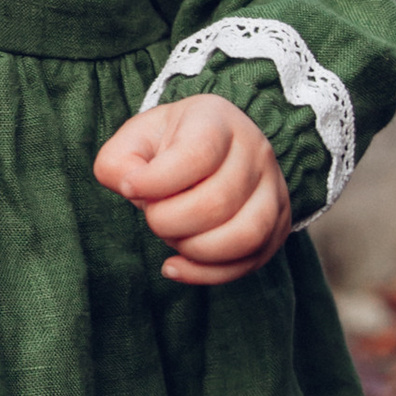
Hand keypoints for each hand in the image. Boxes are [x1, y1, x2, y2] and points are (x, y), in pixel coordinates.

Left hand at [94, 91, 292, 286]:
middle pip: (218, 202)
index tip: (129, 189)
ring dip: (195, 250)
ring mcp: (272, 189)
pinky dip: (207, 274)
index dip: (157, 181)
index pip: (197, 154)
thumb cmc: (168, 146)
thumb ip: (118, 163)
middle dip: (169, 221)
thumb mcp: (135, 140)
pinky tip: (175, 267)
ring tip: (171, 239)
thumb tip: (130, 188)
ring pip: (245, 236)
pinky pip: (251, 261)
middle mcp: (254, 151)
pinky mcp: (277, 224)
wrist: (214, 148)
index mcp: (216, 121)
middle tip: (153, 215)